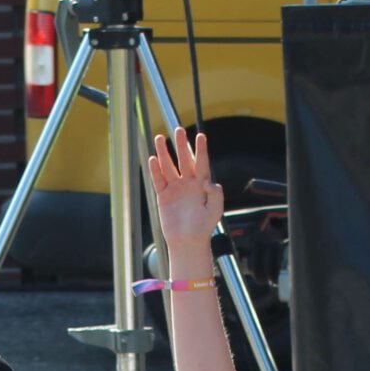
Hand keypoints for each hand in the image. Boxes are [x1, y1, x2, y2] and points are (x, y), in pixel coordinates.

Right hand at [146, 127, 222, 252]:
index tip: (201, 136)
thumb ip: (216, 194)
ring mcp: (175, 188)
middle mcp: (188, 183)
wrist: (188, 241)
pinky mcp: (164, 196)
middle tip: (178, 129)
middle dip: (181, 145)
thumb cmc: (204, 227)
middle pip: (184, 159)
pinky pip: (158, 180)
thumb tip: (210, 181)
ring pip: (168, 166)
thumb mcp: (216, 210)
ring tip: (159, 138)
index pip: (202, 163)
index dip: (201, 150)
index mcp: (202, 184)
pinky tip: (153, 159)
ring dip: (164, 153)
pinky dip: (155, 170)